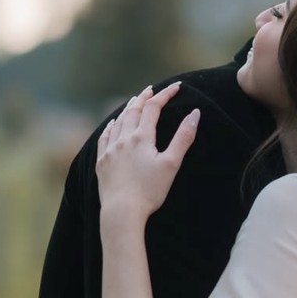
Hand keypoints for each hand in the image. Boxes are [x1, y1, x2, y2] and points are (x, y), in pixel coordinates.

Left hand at [96, 83, 199, 220]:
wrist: (122, 211)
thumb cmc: (150, 191)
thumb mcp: (171, 164)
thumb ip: (183, 138)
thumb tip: (195, 114)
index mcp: (142, 137)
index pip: (153, 108)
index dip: (165, 95)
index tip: (176, 86)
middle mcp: (123, 139)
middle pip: (133, 110)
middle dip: (144, 98)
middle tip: (151, 90)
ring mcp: (110, 150)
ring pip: (118, 122)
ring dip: (127, 109)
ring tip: (134, 102)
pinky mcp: (101, 162)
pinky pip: (104, 137)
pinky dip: (111, 126)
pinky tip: (113, 124)